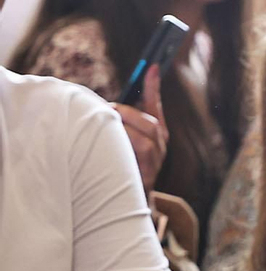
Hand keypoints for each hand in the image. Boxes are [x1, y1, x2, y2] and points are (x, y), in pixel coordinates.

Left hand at [114, 64, 167, 196]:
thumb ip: (119, 125)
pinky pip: (138, 153)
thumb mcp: (121, 142)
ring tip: (101, 128)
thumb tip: (100, 104)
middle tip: (103, 111)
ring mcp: (156, 160)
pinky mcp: (148, 174)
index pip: (155, 105)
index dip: (154, 86)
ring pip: (144, 136)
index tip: (154, 66)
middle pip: (148, 121)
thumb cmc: (119, 166)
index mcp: (156, 133)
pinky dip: (123, 144)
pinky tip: (106, 145)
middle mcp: (160, 145)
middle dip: (124, 113)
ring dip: (122, 129)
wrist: (126, 204)